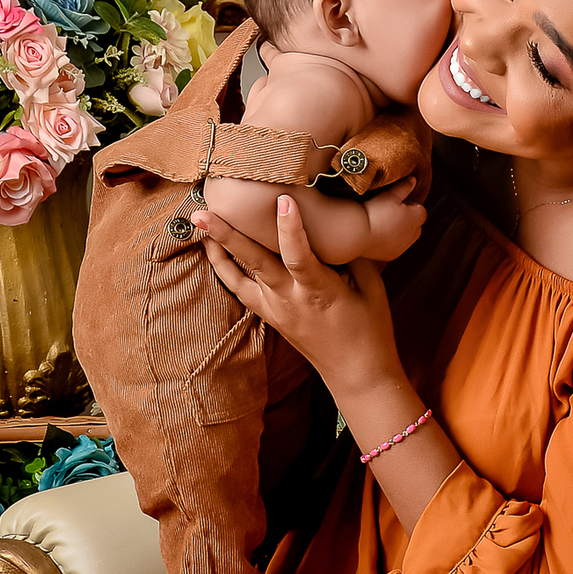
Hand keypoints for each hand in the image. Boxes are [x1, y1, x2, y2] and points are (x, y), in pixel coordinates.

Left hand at [191, 194, 401, 396]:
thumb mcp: (372, 287)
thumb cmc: (370, 328)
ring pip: (241, 275)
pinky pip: (241, 290)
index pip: (299, 256)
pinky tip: (213, 249)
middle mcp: (291, 300)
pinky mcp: (270, 316)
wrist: (356, 373)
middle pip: (256, 262)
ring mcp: (276, 310)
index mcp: (320, 291)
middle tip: (203, 212)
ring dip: (219, 248)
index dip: (290, 228)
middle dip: (228, 236)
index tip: (283, 200)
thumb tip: (334, 223)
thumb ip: (351, 254)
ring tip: (200, 222)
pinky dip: (225, 269)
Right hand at [361, 176, 427, 261]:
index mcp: (415, 218)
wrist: (358, 233)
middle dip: (408, 219)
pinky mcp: (392, 255)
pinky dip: (391, 241)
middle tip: (391, 212)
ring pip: (407, 237)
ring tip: (384, 223)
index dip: (410, 205)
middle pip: (416, 225)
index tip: (397, 202)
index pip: (421, 210)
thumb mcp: (390, 195)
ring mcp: (403, 247)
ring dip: (400, 231)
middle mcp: (413, 235)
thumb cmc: (375, 212)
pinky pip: (396, 247)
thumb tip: (413, 180)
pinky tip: (379, 235)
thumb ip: (404, 187)